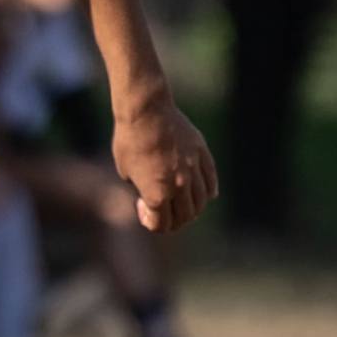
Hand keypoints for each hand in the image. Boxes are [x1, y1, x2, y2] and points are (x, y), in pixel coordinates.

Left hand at [111, 93, 217, 233]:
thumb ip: (142, 189)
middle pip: (185, 217)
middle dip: (173, 220)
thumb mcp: (125, 171)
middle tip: (163, 210)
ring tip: (180, 201)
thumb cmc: (129, 140)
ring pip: (200, 202)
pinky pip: (210, 181)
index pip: (162, 225)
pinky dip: (206, 192)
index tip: (143, 207)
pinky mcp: (202, 154)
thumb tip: (151, 197)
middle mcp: (179, 186)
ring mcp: (194, 170)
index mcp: (157, 194)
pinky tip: (199, 192)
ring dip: (191, 209)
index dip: (152, 222)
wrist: (145, 111)